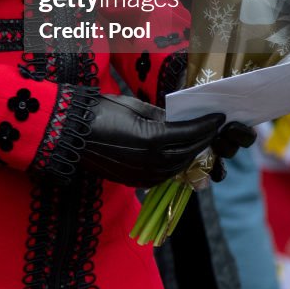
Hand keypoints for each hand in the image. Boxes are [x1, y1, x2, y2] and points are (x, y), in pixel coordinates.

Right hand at [79, 94, 226, 186]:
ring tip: (199, 139)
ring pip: (178, 167)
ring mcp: (142, 175)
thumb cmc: (100, 111)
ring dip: (190, 153)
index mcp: (152, 140)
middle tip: (213, 128)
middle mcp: (151, 162)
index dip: (206, 126)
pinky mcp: (134, 181)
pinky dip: (175, 164)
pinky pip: (163, 175)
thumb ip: (161, 116)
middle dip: (203, 140)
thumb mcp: (134, 107)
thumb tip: (178, 119)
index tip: (219, 117)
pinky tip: (178, 153)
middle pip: (188, 153)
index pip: (189, 134)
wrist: (69, 133)